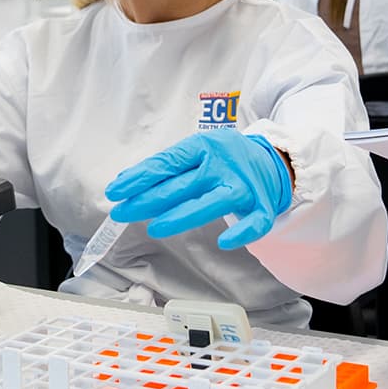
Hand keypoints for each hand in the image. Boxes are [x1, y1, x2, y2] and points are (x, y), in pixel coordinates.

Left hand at [105, 131, 292, 248]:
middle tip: (121, 213)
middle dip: (148, 200)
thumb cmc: (225, 158)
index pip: (167, 163)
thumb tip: (125, 182)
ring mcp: (243, 187)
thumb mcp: (196, 151)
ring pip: (211, 203)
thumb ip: (166, 166)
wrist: (272, 160)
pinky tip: (223, 241)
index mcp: (204, 147)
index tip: (115, 191)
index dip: (139, 178)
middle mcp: (223, 166)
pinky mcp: (261, 207)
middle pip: (182, 185)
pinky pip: (254, 223)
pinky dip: (241, 233)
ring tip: (154, 228)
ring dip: (182, 216)